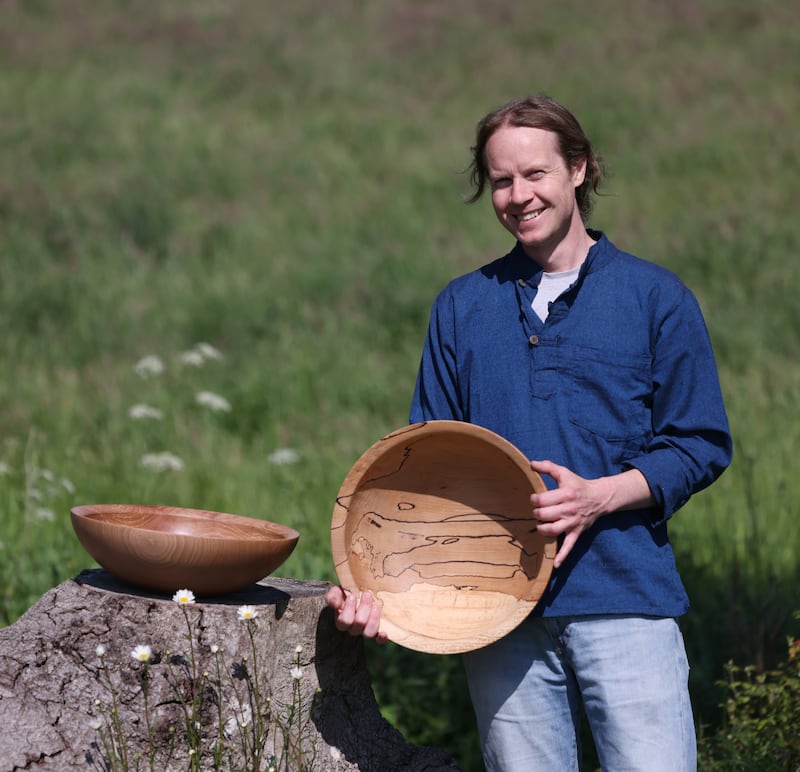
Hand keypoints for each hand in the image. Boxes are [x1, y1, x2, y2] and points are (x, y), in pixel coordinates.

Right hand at [324, 585, 387, 643]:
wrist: (357, 593)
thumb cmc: (346, 594)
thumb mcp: (337, 592)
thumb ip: (333, 597)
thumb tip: (334, 603)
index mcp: (342, 620)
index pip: (344, 621)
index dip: (349, 609)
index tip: (352, 596)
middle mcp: (353, 629)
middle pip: (359, 624)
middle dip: (364, 608)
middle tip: (367, 594)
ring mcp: (365, 631)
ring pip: (368, 632)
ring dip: (374, 618)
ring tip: (376, 605)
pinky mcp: (376, 632)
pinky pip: (378, 640)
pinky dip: (381, 638)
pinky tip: (384, 633)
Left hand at [529, 460, 653, 568]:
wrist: (599, 498)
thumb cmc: (577, 485)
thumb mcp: (564, 473)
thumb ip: (547, 467)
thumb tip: (531, 464)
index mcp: (565, 494)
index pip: (541, 500)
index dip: (534, 499)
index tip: (535, 499)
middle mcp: (568, 509)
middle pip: (543, 514)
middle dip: (537, 513)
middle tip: (538, 511)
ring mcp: (572, 523)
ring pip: (551, 530)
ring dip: (542, 528)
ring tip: (541, 524)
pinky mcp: (576, 533)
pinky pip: (569, 547)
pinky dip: (562, 556)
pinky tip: (555, 564)